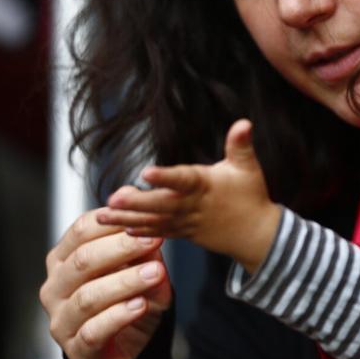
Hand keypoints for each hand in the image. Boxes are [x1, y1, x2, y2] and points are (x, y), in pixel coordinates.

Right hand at [39, 210, 173, 358]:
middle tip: (152, 240)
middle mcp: (56, 287)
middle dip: (120, 248)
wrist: (134, 350)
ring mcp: (61, 320)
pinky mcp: (76, 350)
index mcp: (65, 259)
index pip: (80, 231)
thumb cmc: (131, 301)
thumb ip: (143, 247)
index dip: (112, 223)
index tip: (144, 218)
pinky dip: (118, 316)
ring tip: (154, 273)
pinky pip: (93, 331)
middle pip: (82, 260)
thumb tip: (146, 216)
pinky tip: (140, 305)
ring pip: (88, 296)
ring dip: (124, 282)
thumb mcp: (142, 269)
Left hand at [100, 119, 281, 271]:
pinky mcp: (183, 233)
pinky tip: (119, 226)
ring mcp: (186, 222)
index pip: (184, 180)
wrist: (258, 236)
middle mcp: (192, 205)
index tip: (146, 172)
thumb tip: (244, 122)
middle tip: (113, 198)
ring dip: (127, 218)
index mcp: (205, 185)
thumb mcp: (248, 168)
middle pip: (161, 204)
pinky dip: (138, 231)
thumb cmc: (251, 197)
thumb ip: (241, 144)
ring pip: (154, 221)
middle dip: (136, 202)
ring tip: (102, 215)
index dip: (166, 177)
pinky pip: (157, 233)